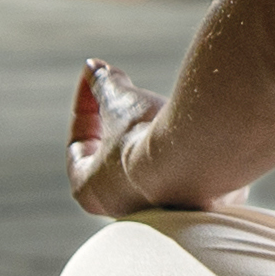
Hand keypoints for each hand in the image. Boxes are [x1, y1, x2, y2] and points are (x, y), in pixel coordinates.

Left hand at [64, 59, 190, 218]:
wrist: (196, 159)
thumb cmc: (144, 138)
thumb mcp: (120, 103)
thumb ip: (105, 85)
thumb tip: (94, 67)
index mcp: (89, 189)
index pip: (79, 144)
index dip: (85, 104)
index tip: (97, 75)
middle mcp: (121, 206)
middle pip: (114, 157)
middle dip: (121, 122)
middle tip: (133, 95)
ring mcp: (159, 208)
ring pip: (150, 166)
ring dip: (153, 135)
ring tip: (168, 110)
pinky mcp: (194, 202)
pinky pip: (183, 171)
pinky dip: (182, 147)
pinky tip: (194, 126)